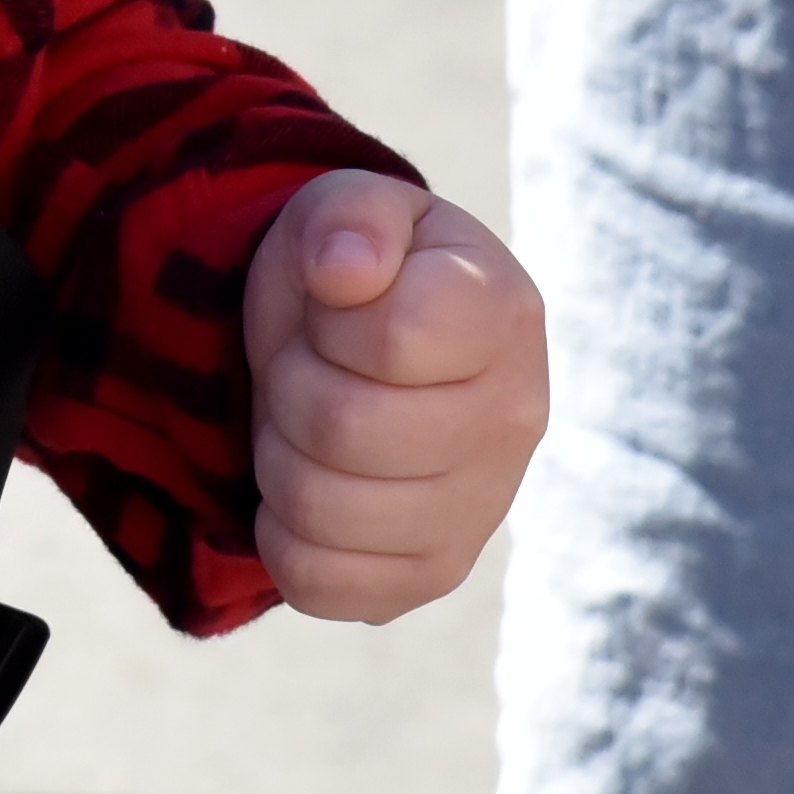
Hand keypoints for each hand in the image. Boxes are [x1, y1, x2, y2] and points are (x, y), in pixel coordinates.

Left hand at [240, 170, 545, 625]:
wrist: (367, 347)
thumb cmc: (356, 275)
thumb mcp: (347, 212)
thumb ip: (350, 216)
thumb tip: (346, 269)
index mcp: (505, 314)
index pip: (395, 339)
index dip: (329, 318)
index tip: (336, 304)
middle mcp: (515, 420)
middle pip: (342, 428)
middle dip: (290, 384)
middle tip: (307, 364)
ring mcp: (480, 510)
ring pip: (319, 507)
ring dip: (279, 455)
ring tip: (310, 419)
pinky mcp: (431, 576)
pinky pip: (318, 582)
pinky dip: (282, 532)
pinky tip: (313, 484)